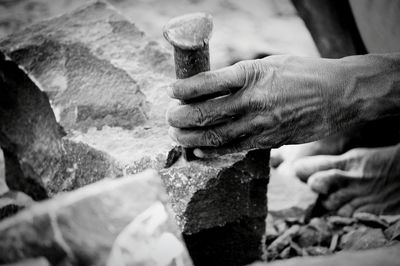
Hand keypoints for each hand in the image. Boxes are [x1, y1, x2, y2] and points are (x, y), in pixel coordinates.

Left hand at [167, 55, 357, 157]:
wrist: (337, 95)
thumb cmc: (301, 74)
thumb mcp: (268, 64)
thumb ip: (240, 77)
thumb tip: (211, 88)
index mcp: (250, 74)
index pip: (206, 83)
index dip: (183, 89)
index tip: (171, 91)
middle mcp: (252, 100)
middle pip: (204, 114)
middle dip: (180, 117)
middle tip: (169, 117)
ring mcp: (260, 124)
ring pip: (215, 136)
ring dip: (190, 137)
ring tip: (177, 135)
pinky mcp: (268, 141)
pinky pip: (233, 149)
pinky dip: (212, 152)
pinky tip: (198, 150)